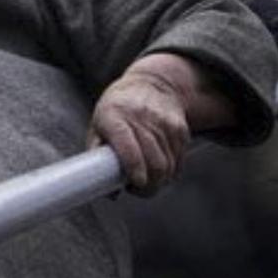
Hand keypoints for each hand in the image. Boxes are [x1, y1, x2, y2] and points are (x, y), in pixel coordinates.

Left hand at [88, 61, 197, 195]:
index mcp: (114, 116)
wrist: (151, 84)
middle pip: (154, 162)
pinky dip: (170, 171)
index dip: (134, 168)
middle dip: (149, 185)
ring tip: (147, 178)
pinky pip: (178, 161)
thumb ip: (97, 157)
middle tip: (139, 189)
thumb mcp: (98, 125)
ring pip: (168, 166)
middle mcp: (141, 118)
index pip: (128, 146)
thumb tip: (109, 193)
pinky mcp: (180, 129)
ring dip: (159, 180)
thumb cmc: (117, 110)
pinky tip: (159, 167)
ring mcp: (164, 123)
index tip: (136, 183)